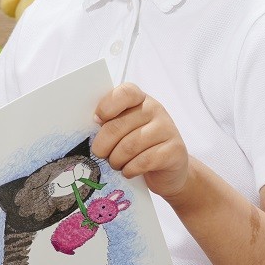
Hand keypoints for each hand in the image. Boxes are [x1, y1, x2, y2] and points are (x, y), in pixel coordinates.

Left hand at [91, 83, 191, 198]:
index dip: (106, 107)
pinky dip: (130, 169)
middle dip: (103, 146)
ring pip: (129, 146)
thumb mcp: (124, 131)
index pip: (124, 93)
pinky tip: (129, 171)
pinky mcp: (175, 150)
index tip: (97, 121)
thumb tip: (89, 127)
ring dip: (116, 160)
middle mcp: (155, 109)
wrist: (169, 171)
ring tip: (116, 164)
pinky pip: (144, 161)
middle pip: (118, 125)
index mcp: (140, 99)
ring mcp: (167, 128)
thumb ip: (110, 123)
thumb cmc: (139, 148)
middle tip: (101, 155)